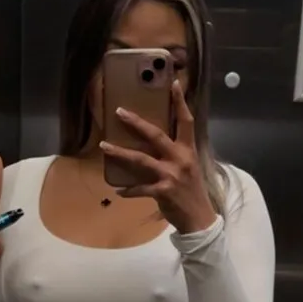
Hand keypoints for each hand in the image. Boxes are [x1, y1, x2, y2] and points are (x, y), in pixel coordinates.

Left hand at [99, 81, 216, 233]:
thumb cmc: (191, 191)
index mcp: (188, 150)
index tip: (172, 83)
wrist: (199, 218)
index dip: (180, 102)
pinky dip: (128, 190)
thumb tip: (154, 143)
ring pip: (140, 159)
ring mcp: (171, 175)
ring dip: (119, 152)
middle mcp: (180, 159)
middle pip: (155, 135)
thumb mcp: (189, 167)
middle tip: (119, 111)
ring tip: (103, 146)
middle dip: (136, 123)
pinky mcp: (162, 191)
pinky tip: (118, 190)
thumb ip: (175, 154)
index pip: (186, 121)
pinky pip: (139, 188)